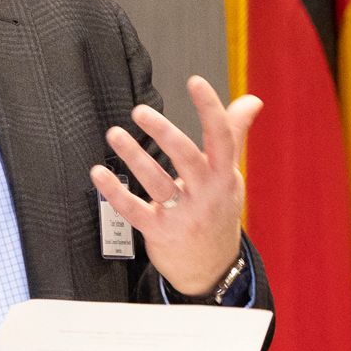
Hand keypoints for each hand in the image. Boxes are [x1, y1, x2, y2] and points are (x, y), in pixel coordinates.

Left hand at [90, 75, 258, 297]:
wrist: (212, 269)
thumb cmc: (218, 211)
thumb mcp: (230, 175)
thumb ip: (234, 135)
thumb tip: (252, 100)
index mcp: (224, 175)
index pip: (222, 137)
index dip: (211, 108)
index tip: (195, 81)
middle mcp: (206, 194)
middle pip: (187, 159)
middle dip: (165, 133)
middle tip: (141, 111)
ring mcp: (183, 215)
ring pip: (157, 182)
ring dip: (134, 157)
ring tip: (114, 134)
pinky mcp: (159, 232)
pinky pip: (134, 210)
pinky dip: (114, 192)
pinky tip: (98, 173)